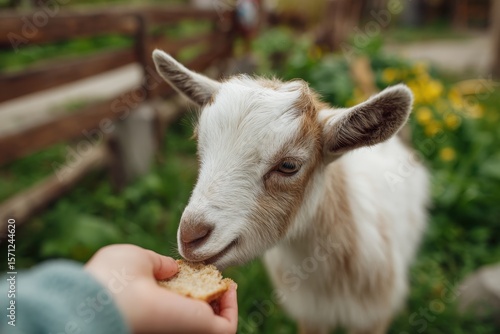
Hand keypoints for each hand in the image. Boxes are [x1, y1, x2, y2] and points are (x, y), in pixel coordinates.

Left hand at [85, 244, 237, 333]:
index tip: (199, 271)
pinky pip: (227, 327)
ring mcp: (184, 328)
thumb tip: (173, 267)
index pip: (178, 302)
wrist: (104, 303)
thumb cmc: (111, 280)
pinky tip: (227, 287)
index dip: (192, 286)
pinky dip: (232, 307)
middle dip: (212, 295)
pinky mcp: (202, 333)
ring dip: (225, 301)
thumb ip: (158, 263)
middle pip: (198, 313)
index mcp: (151, 307)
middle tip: (218, 279)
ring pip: (216, 323)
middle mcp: (168, 321)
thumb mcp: (136, 260)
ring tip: (226, 282)